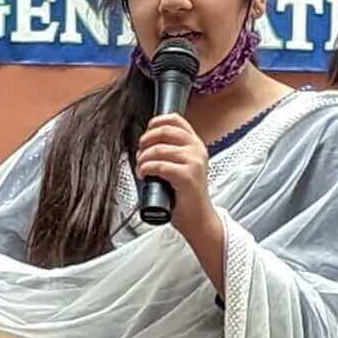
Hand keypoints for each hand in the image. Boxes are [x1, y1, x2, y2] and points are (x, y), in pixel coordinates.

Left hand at [135, 110, 211, 231]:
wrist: (197, 217)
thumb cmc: (185, 194)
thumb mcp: (181, 165)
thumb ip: (170, 150)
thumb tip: (146, 142)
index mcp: (195, 144)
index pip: (175, 119)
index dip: (156, 122)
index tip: (146, 132)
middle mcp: (197, 150)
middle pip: (165, 131)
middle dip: (146, 140)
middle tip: (140, 152)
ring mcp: (194, 162)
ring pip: (159, 149)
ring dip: (144, 158)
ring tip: (142, 168)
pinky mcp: (188, 176)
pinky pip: (160, 166)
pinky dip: (147, 169)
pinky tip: (145, 174)